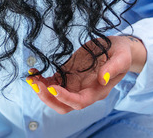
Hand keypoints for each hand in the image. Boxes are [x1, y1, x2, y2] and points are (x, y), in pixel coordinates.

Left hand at [27, 36, 146, 113]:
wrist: (118, 48)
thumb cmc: (121, 53)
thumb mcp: (121, 58)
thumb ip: (113, 69)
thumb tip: (103, 79)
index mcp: (97, 90)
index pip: (79, 102)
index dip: (65, 98)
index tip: (53, 88)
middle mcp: (84, 91)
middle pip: (63, 105)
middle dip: (48, 98)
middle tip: (36, 85)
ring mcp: (75, 84)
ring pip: (55, 96)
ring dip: (41, 90)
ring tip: (31, 78)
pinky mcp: (68, 75)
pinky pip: (52, 82)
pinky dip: (41, 80)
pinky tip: (33, 71)